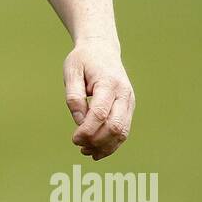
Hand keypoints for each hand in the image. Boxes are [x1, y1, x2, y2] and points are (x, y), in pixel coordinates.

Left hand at [63, 39, 134, 160]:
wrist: (102, 49)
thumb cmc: (84, 60)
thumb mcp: (71, 71)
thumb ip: (74, 96)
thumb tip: (79, 122)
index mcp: (109, 83)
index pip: (100, 113)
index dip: (87, 130)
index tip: (74, 139)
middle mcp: (124, 94)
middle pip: (115, 126)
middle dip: (96, 141)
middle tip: (78, 145)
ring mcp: (129, 102)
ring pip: (122, 132)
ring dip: (105, 146)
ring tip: (85, 151)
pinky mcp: (128, 108)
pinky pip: (124, 131)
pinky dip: (111, 144)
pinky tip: (96, 151)